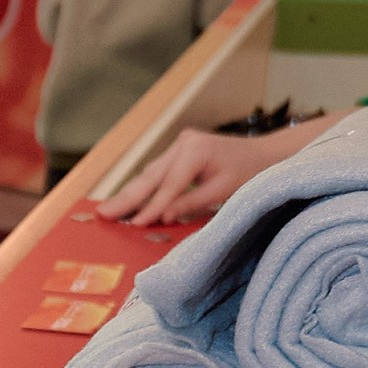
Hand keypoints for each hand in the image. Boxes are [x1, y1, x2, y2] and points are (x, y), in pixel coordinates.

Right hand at [102, 117, 322, 225]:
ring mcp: (180, 144)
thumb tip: (162, 217)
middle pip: (151, 176)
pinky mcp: (180, 150)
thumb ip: (192, 203)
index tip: (134, 224)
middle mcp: (184, 143)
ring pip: (150, 173)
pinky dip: (143, 188)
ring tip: (108, 211)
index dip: (151, 207)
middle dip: (127, 198)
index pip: (169, 185)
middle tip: (102, 214)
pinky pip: (158, 172)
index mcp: (196, 150)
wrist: (265, 155)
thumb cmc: (251, 174)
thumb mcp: (224, 192)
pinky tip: (127, 201)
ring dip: (130, 193)